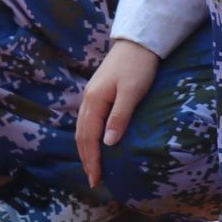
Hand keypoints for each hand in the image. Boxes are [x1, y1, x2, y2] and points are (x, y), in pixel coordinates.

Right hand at [76, 38, 161, 188]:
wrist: (139, 41)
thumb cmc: (138, 65)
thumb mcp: (132, 91)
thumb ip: (119, 117)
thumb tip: (107, 144)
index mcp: (94, 101)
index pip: (89, 138)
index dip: (92, 160)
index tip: (96, 180)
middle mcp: (88, 100)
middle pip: (82, 136)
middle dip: (86, 159)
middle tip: (94, 180)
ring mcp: (92, 95)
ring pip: (83, 129)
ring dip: (86, 150)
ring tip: (93, 167)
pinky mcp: (99, 93)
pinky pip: (88, 121)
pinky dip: (89, 137)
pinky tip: (96, 143)